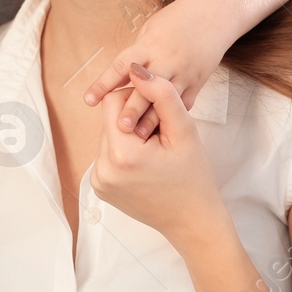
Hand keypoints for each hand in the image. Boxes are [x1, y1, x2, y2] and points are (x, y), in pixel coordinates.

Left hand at [83, 0, 221, 139]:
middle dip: (133, 108)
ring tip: (141, 136)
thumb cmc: (176, 20)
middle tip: (121, 127)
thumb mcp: (149, 30)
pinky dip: (173, 116)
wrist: (213, 14)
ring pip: (167, 100)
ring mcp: (184, 73)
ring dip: (153, 119)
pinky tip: (162, 130)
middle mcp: (166, 60)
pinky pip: (184, 103)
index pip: (123, 66)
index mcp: (149, 45)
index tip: (89, 99)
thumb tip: (119, 77)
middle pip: (146, 88)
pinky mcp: (198, 82)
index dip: (104, 83)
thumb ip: (135, 55)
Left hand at [90, 64, 225, 248]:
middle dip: (133, 122)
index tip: (159, 119)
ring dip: (129, 138)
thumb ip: (161, 95)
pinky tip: (146, 167)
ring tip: (155, 154)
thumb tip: (135, 69)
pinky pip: (106, 156)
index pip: (113, 101)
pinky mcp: (99, 188)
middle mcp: (101, 169)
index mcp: (120, 153)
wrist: (193, 221)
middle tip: (160, 140)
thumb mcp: (184, 131)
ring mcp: (98, 181)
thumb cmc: (193, 177)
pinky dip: (124, 154)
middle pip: (109, 120)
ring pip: (108, 137)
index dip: (137, 102)